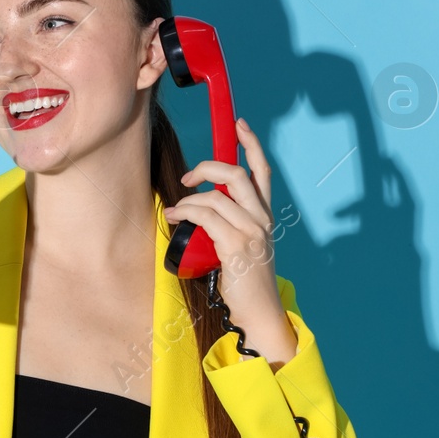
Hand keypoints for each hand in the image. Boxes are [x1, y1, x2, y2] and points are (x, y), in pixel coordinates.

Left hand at [161, 117, 297, 364]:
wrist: (259, 312)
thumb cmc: (244, 282)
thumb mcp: (241, 246)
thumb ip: (228, 223)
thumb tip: (198, 207)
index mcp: (264, 217)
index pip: (263, 172)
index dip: (252, 144)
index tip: (239, 125)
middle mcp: (262, 220)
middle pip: (237, 175)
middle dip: (207, 167)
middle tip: (188, 178)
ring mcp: (251, 232)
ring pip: (215, 197)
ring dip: (187, 200)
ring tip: (174, 211)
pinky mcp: (236, 246)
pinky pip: (206, 217)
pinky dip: (186, 213)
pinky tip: (175, 219)